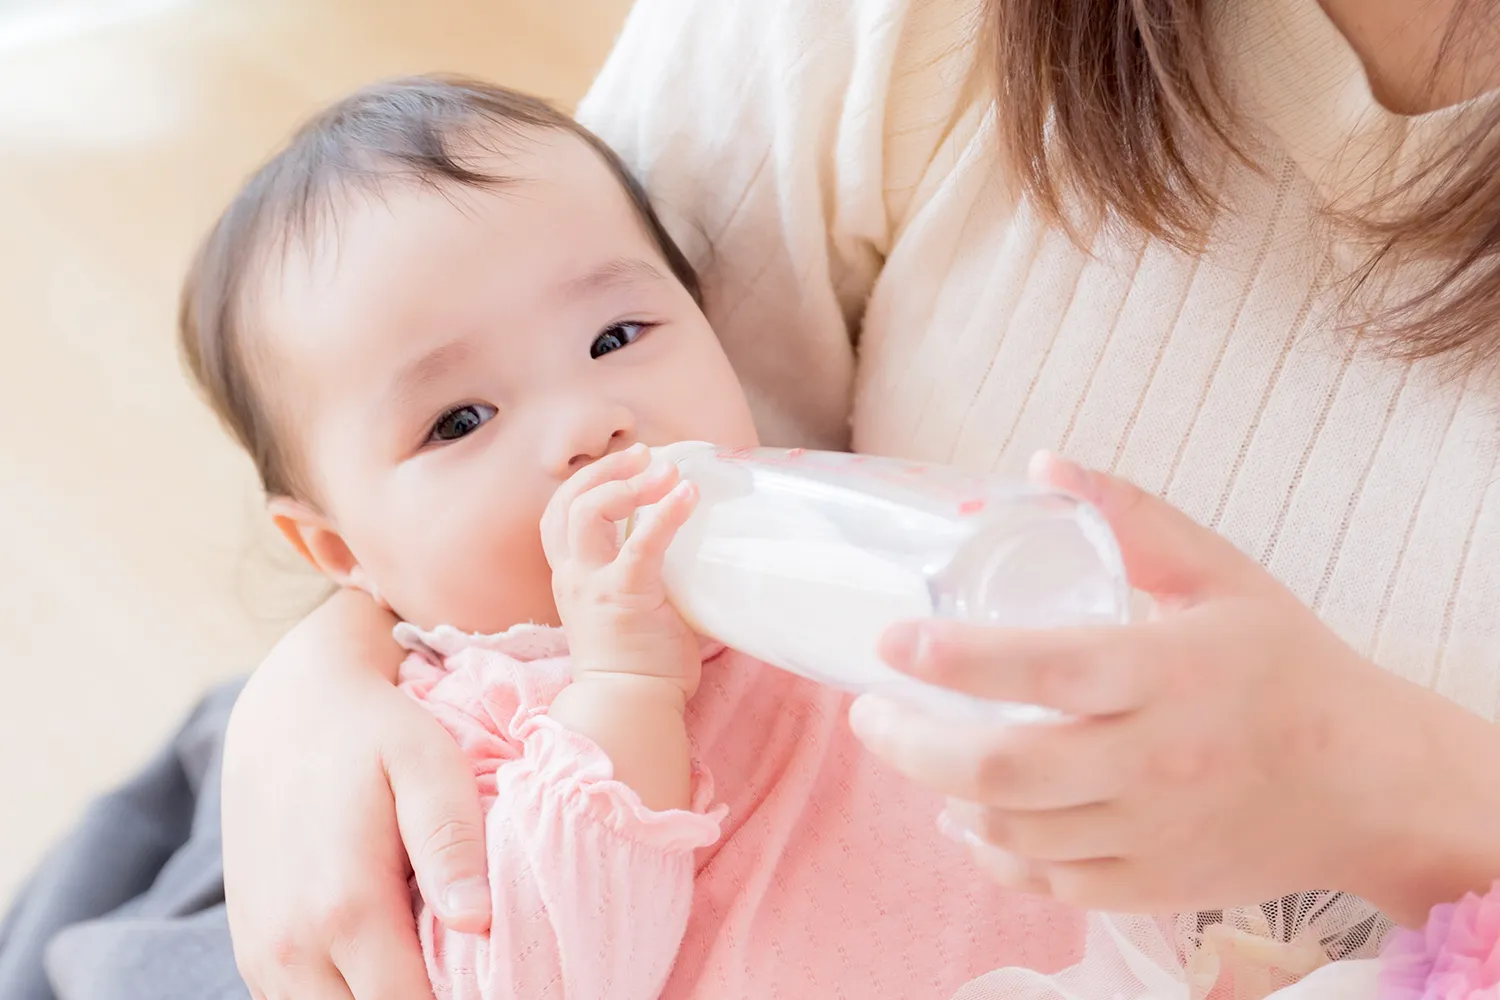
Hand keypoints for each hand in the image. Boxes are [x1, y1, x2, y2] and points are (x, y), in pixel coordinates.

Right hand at [222, 588, 489, 999]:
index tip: (504, 985)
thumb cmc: (375, 731)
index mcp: (345, 908)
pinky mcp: (252, 950)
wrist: (288, 705)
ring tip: (435, 972)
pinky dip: (345, 997)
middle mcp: (290, 946)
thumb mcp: (428, 766)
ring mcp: (262, 954)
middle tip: (473, 978)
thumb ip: (452, 844)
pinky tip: (389, 964)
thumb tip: (480, 924)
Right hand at [540, 443, 700, 697]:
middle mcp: (574, 576)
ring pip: (587, 514)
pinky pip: (640, 545)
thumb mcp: (630, 606)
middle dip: (603, 471)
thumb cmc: (641, 662)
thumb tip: (694, 547)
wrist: (631, 705)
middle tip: (644, 454)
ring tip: (665, 470)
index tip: (625, 465)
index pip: (558, 515)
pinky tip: (687, 494)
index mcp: (572, 577)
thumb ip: (643, 574)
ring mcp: (594, 586)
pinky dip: (664, 514)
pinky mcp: (625, 597)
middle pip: (566, 505)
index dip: (585, 482)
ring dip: (626, 483)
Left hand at [848, 451, 1458, 916]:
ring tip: (908, 749)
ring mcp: (1151, 835)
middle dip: (911, 743)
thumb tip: (1044, 463)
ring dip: (940, 793)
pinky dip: (991, 853)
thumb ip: (1134, 519)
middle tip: (868, 710)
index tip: (889, 639)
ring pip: (1013, 830)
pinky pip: (1048, 881)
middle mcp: (1154, 763)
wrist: (1370, 784)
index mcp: (1168, 675)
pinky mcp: (1153, 887)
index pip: (1043, 670)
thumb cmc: (1287, 667)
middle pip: (1003, 769)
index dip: (953, 658)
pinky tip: (966, 818)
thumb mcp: (1222, 575)